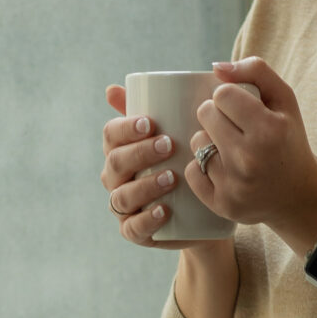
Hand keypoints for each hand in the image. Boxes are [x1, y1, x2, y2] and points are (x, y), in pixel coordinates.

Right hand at [101, 85, 186, 244]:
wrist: (205, 209)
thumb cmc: (187, 160)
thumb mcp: (178, 131)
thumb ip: (159, 105)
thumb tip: (119, 85)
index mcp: (120, 149)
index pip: (111, 135)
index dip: (126, 128)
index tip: (151, 122)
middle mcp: (116, 178)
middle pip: (115, 163)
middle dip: (140, 153)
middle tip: (168, 145)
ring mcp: (124, 206)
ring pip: (122, 196)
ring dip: (145, 186)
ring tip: (171, 177)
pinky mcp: (136, 232)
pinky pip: (133, 228)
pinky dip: (146, 220)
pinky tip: (164, 210)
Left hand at [189, 58, 316, 256]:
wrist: (300, 196)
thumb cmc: (289, 141)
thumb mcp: (285, 100)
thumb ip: (256, 71)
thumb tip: (216, 67)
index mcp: (269, 130)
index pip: (222, 94)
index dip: (228, 97)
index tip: (241, 108)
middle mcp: (250, 158)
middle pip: (205, 114)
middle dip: (217, 116)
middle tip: (236, 128)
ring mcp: (235, 185)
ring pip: (197, 143)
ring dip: (209, 142)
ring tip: (231, 151)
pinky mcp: (222, 205)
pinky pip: (191, 172)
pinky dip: (202, 169)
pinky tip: (223, 170)